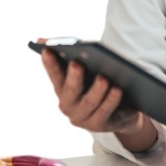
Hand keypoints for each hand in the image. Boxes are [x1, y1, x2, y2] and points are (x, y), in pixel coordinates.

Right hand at [38, 44, 155, 151]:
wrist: (122, 111)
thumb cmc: (99, 85)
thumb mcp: (87, 70)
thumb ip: (71, 54)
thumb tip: (44, 39)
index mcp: (62, 88)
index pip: (54, 74)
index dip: (50, 63)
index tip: (47, 50)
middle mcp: (68, 104)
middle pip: (70, 90)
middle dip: (73, 77)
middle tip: (76, 64)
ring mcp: (82, 117)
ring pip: (90, 102)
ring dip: (96, 90)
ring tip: (104, 78)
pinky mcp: (98, 125)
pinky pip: (105, 112)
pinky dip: (111, 100)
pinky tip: (117, 90)